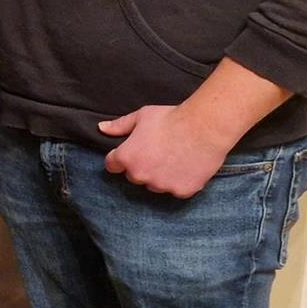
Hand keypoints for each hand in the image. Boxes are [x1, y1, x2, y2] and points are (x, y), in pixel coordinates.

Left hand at [99, 103, 234, 197]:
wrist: (205, 126)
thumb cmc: (171, 118)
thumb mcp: (141, 116)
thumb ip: (120, 125)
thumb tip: (101, 128)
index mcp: (126, 158)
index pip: (113, 165)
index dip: (121, 157)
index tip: (133, 150)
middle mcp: (140, 175)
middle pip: (134, 176)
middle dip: (142, 166)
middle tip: (158, 151)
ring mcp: (162, 186)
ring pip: (155, 184)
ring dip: (160, 176)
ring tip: (174, 157)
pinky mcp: (181, 191)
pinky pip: (176, 189)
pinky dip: (180, 181)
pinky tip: (187, 166)